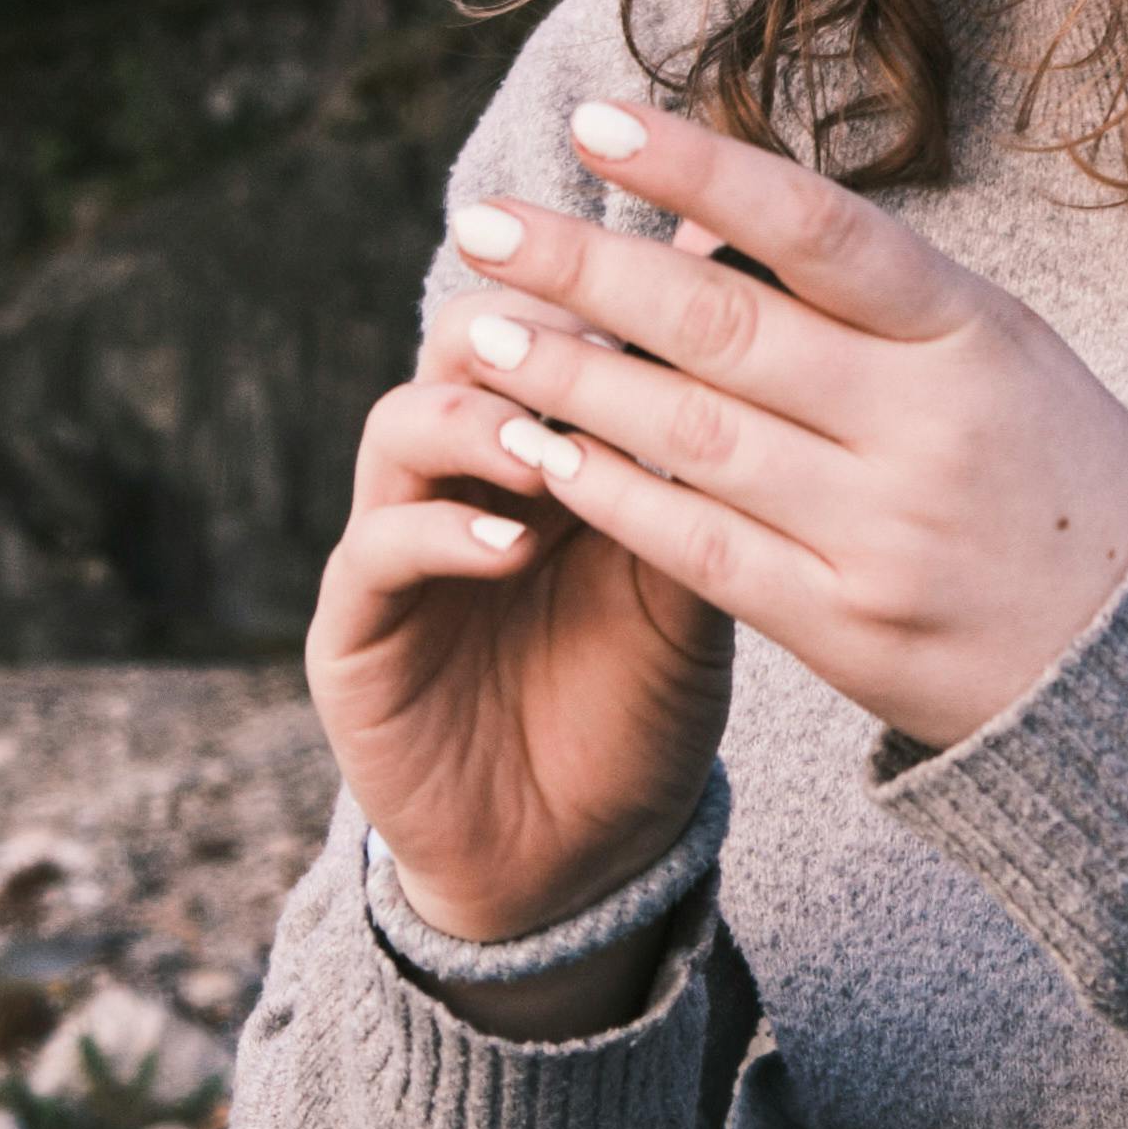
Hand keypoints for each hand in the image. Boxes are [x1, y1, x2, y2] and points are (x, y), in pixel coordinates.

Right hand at [306, 333, 736, 953]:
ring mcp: (395, 545)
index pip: (555, 324)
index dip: (608, 292)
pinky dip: (439, 535)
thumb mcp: (693, 588)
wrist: (579, 860)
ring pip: (402, 425)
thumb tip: (775, 352)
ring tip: (550, 455)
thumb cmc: (640, 709)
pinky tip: (510, 546)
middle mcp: (461, 477)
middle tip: (598, 349)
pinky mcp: (352, 630)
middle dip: (529, 333)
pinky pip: (374, 550)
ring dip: (479, 425)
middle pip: (464, 343)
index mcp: (546, 446)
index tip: (686, 267)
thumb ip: (701, 482)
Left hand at [434, 91, 1127, 761]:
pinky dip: (611, 496)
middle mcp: (926, 425)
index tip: (592, 121)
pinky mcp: (846, 627)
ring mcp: (885, 531)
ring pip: (692, 435)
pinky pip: (701, 549)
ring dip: (571, 379)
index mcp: (974, 332)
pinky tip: (539, 452)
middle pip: (725, 328)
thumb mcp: (1002, 353)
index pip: (819, 228)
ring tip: (478, 332)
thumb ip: (875, 295)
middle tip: (480, 223)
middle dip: (587, 269)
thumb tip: (717, 207)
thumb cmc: (1049, 471)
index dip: (701, 168)